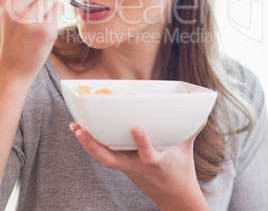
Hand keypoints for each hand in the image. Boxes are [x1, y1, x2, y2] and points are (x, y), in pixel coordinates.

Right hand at [0, 0, 63, 86]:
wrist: (9, 69)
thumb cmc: (8, 33)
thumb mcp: (2, 4)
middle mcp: (14, 7)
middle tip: (34, 3)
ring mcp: (30, 20)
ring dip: (49, 2)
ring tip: (37, 16)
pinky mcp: (45, 31)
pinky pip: (58, 9)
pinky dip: (54, 15)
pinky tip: (43, 25)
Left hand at [69, 122, 208, 210]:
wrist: (174, 199)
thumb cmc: (180, 171)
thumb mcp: (187, 149)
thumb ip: (191, 128)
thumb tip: (202, 111)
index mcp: (156, 163)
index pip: (148, 156)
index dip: (142, 144)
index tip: (137, 129)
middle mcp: (139, 167)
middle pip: (112, 161)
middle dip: (95, 146)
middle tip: (81, 129)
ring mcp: (128, 169)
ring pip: (104, 160)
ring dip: (88, 145)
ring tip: (75, 127)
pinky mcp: (124, 168)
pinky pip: (105, 157)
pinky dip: (93, 146)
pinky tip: (83, 132)